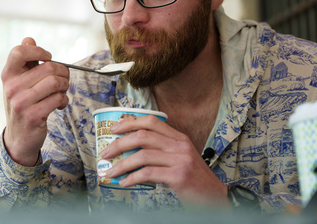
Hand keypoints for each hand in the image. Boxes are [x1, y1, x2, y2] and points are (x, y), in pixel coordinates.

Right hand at [2, 37, 69, 166]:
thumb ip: (25, 61)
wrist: (18, 137)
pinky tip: (59, 104)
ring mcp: (21, 102)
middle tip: (63, 80)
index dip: (38, 50)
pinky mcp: (33, 116)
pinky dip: (64, 100)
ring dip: (65, 86)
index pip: (19, 51)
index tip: (48, 57)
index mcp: (8, 74)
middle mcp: (12, 87)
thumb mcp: (19, 82)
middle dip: (63, 72)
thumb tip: (29, 39)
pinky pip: (58, 99)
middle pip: (48, 67)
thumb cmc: (23, 104)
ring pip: (55, 82)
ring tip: (62, 92)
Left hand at [100, 115, 229, 206]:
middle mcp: (180, 145)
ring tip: (110, 172)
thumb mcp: (179, 158)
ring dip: (121, 164)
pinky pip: (148, 174)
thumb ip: (160, 151)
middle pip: (142, 136)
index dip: (130, 122)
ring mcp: (180, 159)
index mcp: (179, 137)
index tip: (114, 129)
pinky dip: (132, 178)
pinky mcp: (179, 176)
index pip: (151, 121)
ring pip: (142, 155)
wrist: (215, 198)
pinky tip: (124, 183)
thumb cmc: (193, 180)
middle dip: (119, 144)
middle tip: (105, 153)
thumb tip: (129, 151)